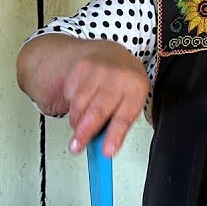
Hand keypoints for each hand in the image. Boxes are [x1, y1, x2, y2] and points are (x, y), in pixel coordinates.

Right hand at [61, 41, 149, 156]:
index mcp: (136, 88)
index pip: (124, 117)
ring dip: (76, 121)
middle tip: (77, 146)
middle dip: (85, 132)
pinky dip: (73, 104)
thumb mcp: (131, 100)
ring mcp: (99, 71)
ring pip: (80, 104)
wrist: (112, 53)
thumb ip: (119, 123)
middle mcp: (118, 77)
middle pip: (98, 110)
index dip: (114, 136)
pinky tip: (81, 102)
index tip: (106, 152)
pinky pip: (70, 94)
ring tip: (79, 125)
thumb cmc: (124, 83)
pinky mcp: (81, 68)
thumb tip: (105, 147)